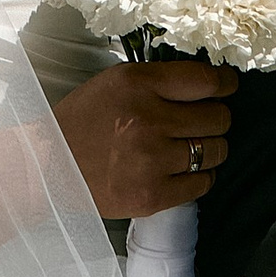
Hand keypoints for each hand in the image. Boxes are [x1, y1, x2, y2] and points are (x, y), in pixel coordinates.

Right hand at [53, 57, 231, 218]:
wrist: (47, 166)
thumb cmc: (82, 121)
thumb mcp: (114, 83)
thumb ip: (158, 81)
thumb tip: (208, 84)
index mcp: (137, 84)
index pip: (205, 80)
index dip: (225, 83)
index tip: (228, 86)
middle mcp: (148, 120)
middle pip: (217, 117)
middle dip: (217, 118)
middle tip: (206, 121)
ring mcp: (151, 160)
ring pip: (214, 151)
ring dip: (212, 148)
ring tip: (195, 147)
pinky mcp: (151, 196)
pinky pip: (202, 184)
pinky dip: (202, 177)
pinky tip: (187, 171)